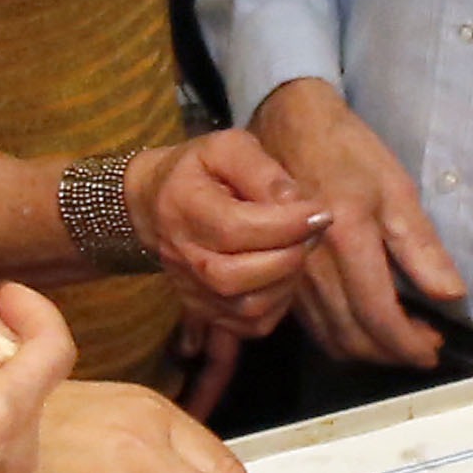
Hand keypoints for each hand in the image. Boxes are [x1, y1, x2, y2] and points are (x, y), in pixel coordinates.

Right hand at [127, 128, 326, 318]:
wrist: (154, 204)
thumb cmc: (198, 170)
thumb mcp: (226, 148)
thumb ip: (261, 169)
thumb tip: (295, 202)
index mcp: (183, 208)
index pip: (234, 228)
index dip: (284, 225)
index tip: (319, 213)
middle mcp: (182, 256)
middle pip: (236, 277)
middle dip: (288, 256)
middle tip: (312, 230)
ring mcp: (191, 289)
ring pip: (247, 308)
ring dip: (287, 281)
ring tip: (298, 248)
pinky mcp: (205, 311)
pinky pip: (251, 325)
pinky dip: (278, 304)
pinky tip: (283, 273)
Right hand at [251, 75, 461, 367]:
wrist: (287, 127)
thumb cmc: (347, 152)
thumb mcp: (395, 188)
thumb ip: (421, 246)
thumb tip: (451, 295)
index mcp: (345, 242)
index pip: (379, 317)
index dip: (409, 345)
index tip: (435, 351)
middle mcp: (311, 268)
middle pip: (353, 338)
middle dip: (392, 354)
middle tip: (424, 346)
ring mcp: (290, 275)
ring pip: (331, 338)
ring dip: (368, 351)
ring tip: (401, 339)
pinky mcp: (279, 276)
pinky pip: (313, 325)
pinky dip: (344, 337)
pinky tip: (366, 325)